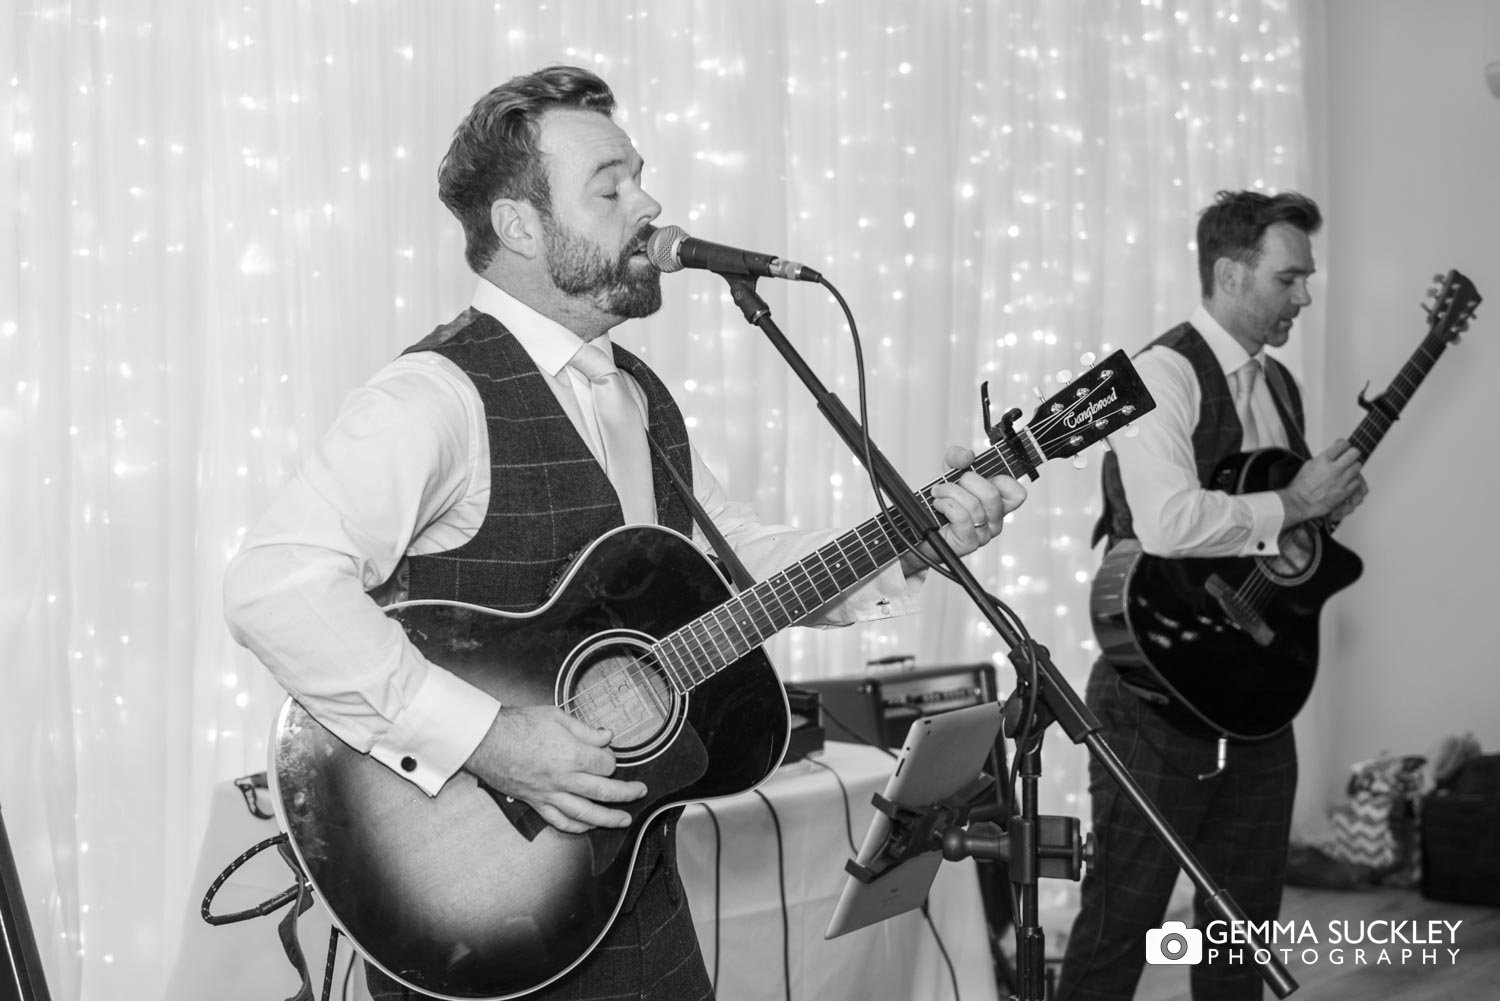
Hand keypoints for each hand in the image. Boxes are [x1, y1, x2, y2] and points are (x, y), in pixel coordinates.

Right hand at [463, 705, 646, 833]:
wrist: (486, 741)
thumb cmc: (518, 725)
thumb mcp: (557, 716)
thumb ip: (585, 729)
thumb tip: (606, 736)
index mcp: (572, 755)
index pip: (606, 764)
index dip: (612, 758)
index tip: (609, 754)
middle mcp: (564, 779)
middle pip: (604, 791)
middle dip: (627, 793)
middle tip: (640, 792)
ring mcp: (550, 794)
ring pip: (586, 813)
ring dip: (609, 819)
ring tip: (624, 820)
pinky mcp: (536, 803)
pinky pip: (560, 821)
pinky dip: (576, 827)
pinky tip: (587, 826)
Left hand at [900, 445, 1027, 573]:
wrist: (919, 527)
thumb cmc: (939, 502)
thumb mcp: (948, 473)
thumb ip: (957, 458)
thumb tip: (967, 455)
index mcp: (997, 503)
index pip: (1017, 494)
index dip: (1001, 480)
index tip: (979, 474)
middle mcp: (994, 520)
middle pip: (992, 495)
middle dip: (967, 481)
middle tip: (952, 482)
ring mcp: (983, 534)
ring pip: (974, 505)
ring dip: (949, 492)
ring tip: (938, 493)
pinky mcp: (968, 543)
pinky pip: (961, 517)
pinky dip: (945, 505)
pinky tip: (938, 505)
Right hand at [1278, 439, 1365, 526]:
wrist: (1299, 502)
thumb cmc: (1301, 486)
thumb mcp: (1308, 465)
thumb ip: (1323, 457)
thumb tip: (1334, 452)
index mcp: (1323, 460)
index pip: (1342, 445)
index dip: (1344, 445)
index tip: (1344, 447)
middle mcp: (1333, 469)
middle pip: (1354, 453)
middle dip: (1352, 454)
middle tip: (1349, 457)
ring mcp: (1340, 480)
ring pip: (1358, 467)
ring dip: (1353, 468)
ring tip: (1347, 471)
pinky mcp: (1344, 492)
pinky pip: (1357, 482)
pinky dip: (1354, 481)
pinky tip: (1347, 481)